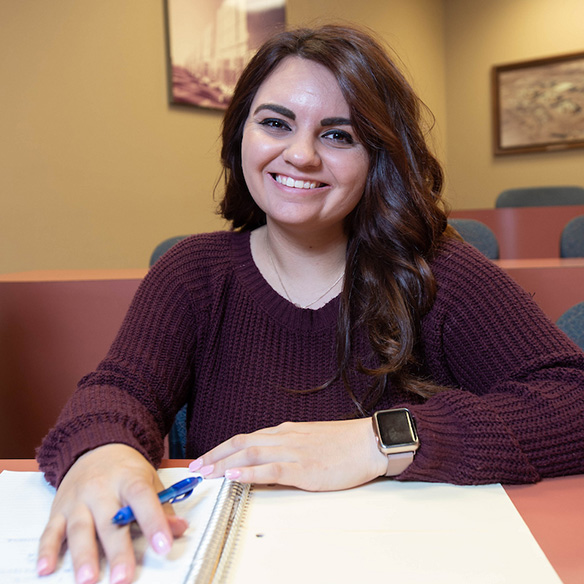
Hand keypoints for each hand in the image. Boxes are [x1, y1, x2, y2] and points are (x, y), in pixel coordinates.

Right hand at [37, 444, 187, 583]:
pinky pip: (50, 531)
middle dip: (117, 551)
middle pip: (109, 521)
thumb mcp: (150, 480)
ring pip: (79, 528)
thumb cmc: (127, 470)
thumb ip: (164, 506)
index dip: (154, 521)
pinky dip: (46, 551)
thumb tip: (179, 529)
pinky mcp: (58, 510)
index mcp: (129, 478)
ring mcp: (78, 499)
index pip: (142, 498)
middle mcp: (101, 488)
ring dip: (83, 556)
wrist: (96, 446)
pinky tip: (46, 569)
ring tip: (87, 580)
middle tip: (123, 578)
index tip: (163, 546)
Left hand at [189, 418, 388, 490]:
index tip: (206, 458)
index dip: (222, 448)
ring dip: (225, 463)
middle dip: (215, 456)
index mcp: (286, 432)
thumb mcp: (310, 440)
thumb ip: (288, 446)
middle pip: (242, 443)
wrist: (369, 442)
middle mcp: (285, 438)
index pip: (246, 438)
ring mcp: (294, 452)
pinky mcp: (305, 467)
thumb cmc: (344, 443)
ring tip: (206, 473)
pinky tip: (236, 476)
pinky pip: (272, 469)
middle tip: (196, 468)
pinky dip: (251, 472)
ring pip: (252, 453)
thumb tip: (269, 457)